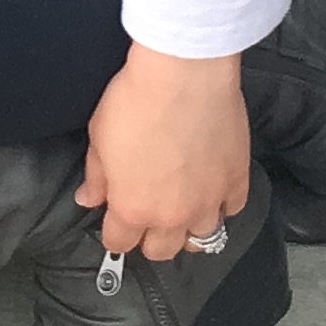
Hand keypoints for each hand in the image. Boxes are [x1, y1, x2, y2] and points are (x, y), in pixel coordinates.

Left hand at [78, 44, 250, 262]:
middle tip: (148, 218)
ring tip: (184, 213)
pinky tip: (213, 191)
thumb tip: (89, 198)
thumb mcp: (99, 137)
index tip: (115, 223)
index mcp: (133, 208)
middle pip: (161, 251)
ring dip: (190, 231)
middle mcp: (172, 215)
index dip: (114, 233)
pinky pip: (232, 210)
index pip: (119, 243)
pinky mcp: (236, 181)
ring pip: (202, 240)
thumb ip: (96, 176)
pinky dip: (222, 205)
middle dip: (151, 240)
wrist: (184, 74)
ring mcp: (208, 201)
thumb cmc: (138, 100)